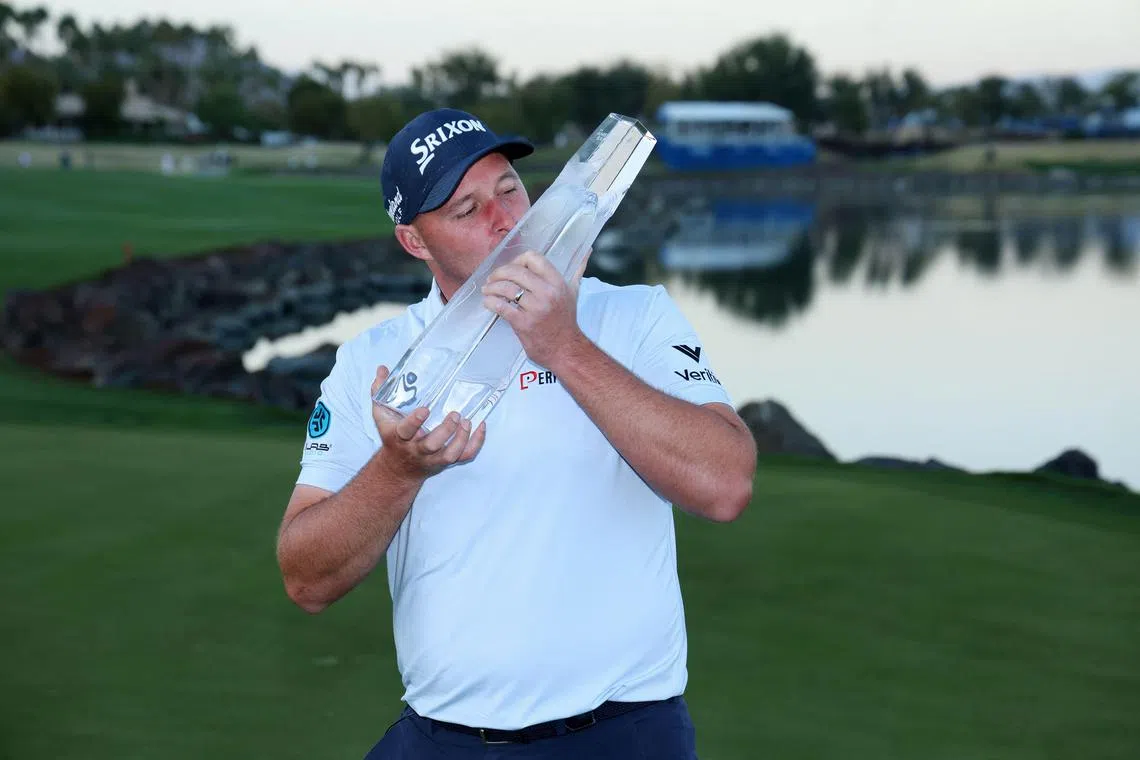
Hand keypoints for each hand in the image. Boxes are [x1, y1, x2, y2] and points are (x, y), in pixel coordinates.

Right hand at [370, 366, 485, 479]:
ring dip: (461, 439)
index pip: (406, 431)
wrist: (398, 469)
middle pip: (432, 445)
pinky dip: (475, 444)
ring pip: (449, 454)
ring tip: (468, 422)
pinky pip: (464, 456)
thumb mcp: (381, 416)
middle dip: (445, 431)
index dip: (415, 422)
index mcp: (400, 438)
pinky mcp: (445, 462)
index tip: (425, 409)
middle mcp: (416, 450)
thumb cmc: (392, 438)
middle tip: (455, 414)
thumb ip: (380, 392)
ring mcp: (432, 458)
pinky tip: (480, 427)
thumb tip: (382, 369)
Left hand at [481, 250, 586, 368]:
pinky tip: (488, 302)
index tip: (512, 268)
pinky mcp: (523, 323)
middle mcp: (547, 293)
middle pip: (515, 271)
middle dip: (499, 273)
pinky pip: (501, 306)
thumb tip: (587, 252)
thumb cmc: (566, 321)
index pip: (533, 258)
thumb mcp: (573, 292)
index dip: (517, 260)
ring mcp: (535, 308)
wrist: (566, 349)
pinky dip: (490, 302)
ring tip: (487, 290)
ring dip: (492, 287)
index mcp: (557, 283)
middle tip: (492, 279)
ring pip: (506, 288)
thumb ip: (577, 271)